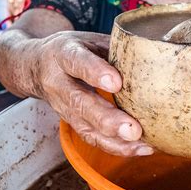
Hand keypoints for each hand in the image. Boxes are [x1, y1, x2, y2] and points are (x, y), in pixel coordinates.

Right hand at [32, 31, 153, 155]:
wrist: (35, 66)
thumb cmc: (73, 50)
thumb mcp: (89, 40)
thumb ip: (116, 49)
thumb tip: (155, 55)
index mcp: (63, 55)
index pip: (76, 62)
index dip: (95, 72)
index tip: (116, 83)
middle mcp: (58, 83)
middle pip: (80, 104)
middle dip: (107, 119)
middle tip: (132, 129)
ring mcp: (63, 108)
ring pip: (86, 128)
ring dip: (115, 140)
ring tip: (142, 145)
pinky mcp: (73, 124)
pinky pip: (94, 140)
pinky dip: (118, 147)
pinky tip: (142, 149)